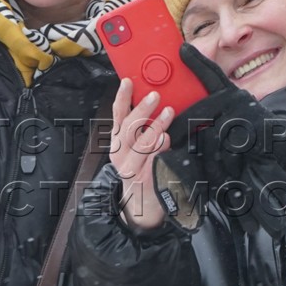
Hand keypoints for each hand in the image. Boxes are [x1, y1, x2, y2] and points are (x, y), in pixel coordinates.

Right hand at [110, 79, 175, 230]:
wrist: (141, 204)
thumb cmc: (141, 169)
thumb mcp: (136, 147)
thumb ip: (142, 129)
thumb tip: (157, 103)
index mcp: (118, 141)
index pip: (118, 116)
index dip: (122, 98)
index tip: (128, 81)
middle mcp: (120, 154)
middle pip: (129, 129)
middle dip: (142, 111)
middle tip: (155, 96)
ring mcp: (131, 168)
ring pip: (142, 144)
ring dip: (155, 127)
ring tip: (168, 113)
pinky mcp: (144, 179)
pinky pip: (153, 161)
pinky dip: (160, 149)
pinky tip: (166, 140)